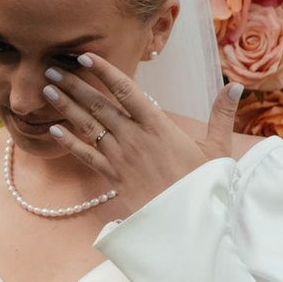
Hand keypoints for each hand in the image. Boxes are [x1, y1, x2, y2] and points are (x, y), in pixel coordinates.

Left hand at [26, 53, 220, 210]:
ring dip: (66, 107)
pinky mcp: (114, 178)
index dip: (104, 71)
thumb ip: (222, 115)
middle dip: (75, 86)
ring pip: (88, 127)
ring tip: (47, 90)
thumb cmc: (204, 186)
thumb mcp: (217, 148)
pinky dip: (69, 143)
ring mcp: (121, 158)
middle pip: (99, 106)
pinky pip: (87, 157)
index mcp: (158, 126)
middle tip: (52, 69)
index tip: (84, 57)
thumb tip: (235, 86)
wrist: (188, 225)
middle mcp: (135, 138)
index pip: (127, 90)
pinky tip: (54, 129)